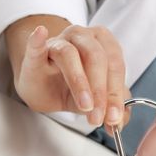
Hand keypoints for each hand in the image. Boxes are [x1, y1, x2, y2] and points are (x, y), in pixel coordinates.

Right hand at [6, 16, 130, 133]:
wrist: (44, 88)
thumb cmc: (72, 87)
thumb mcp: (96, 99)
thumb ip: (111, 107)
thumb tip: (120, 120)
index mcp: (104, 44)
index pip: (115, 65)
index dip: (116, 93)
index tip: (114, 117)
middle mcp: (83, 37)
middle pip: (96, 57)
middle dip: (100, 91)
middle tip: (98, 116)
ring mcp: (58, 41)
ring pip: (70, 54)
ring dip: (79, 82)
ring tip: (84, 105)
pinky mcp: (36, 52)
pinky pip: (36, 45)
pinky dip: (37, 41)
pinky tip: (40, 35)